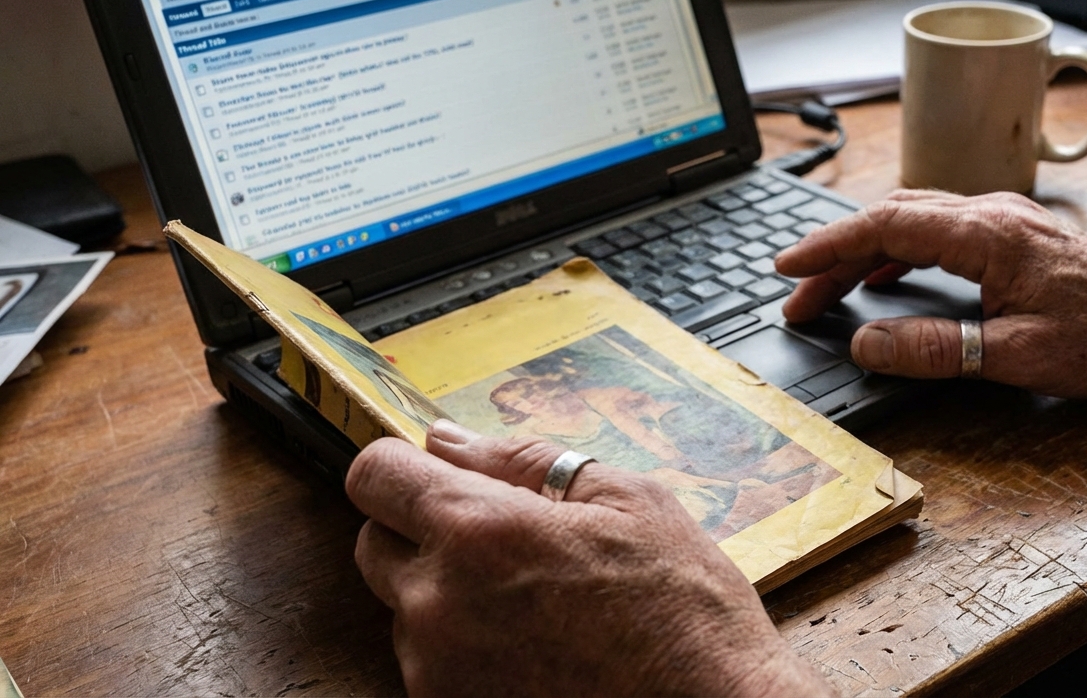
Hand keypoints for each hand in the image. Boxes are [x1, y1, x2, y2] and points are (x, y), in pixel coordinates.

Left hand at [345, 421, 832, 697]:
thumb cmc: (685, 614)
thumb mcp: (628, 501)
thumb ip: (526, 460)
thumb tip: (451, 441)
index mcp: (479, 533)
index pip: (374, 475)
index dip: (400, 463)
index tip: (430, 469)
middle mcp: (439, 605)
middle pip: (374, 543)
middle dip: (422, 527)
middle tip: (500, 535)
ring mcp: (438, 672)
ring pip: (405, 608)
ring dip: (447, 592)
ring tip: (535, 600)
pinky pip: (431, 664)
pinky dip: (465, 647)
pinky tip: (535, 643)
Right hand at [774, 190, 1086, 397]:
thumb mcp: (1015, 356)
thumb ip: (934, 349)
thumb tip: (867, 344)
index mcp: (986, 235)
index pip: (885, 227)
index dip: (828, 247)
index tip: (789, 269)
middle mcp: (991, 214)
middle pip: (890, 219)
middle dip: (835, 255)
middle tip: (798, 297)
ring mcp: (1002, 218)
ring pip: (911, 219)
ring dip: (864, 251)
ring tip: (829, 289)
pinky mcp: (1011, 233)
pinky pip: (937, 228)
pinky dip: (897, 249)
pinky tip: (886, 276)